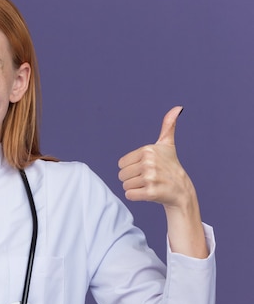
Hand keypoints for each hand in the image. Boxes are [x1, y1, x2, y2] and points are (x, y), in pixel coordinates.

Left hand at [118, 106, 207, 257]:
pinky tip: (148, 193)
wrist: (181, 190)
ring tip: (149, 185)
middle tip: (147, 178)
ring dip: (134, 188)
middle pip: (121, 175)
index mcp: (148, 150)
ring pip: (125, 185)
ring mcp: (151, 178)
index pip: (121, 163)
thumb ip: (168, 126)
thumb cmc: (170, 166)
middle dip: (132, 179)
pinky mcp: (151, 192)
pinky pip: (130, 195)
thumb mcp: (167, 145)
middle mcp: (149, 163)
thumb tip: (177, 108)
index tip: (145, 168)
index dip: (131, 168)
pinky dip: (136, 196)